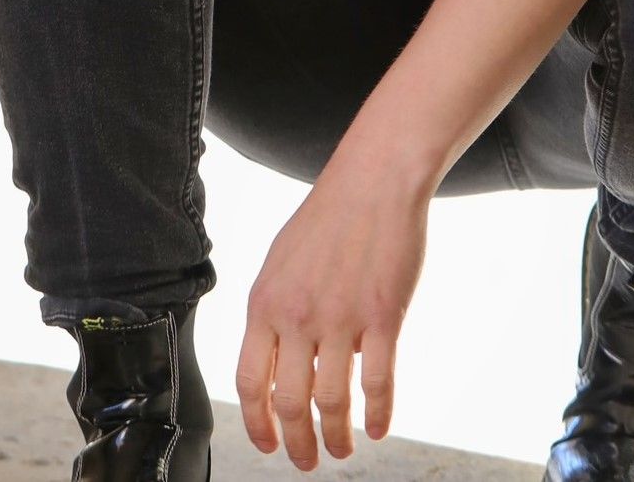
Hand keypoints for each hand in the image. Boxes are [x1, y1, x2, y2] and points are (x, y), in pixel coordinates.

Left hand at [236, 163, 429, 468]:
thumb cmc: (329, 216)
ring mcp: (342, 318)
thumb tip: (280, 358)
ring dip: (337, 437)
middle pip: (290, 403)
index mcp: (266, 303)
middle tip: (307, 461)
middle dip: (297, 444)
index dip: (257, 425)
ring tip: (343, 449)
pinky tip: (378, 426)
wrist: (375, 179)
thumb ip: (275, 311)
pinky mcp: (383, 317)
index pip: (250, 383)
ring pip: (333, 403)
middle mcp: (298, 316)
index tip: (268, 445)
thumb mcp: (281, 261)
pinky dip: (379, 414)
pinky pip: (378, 382)